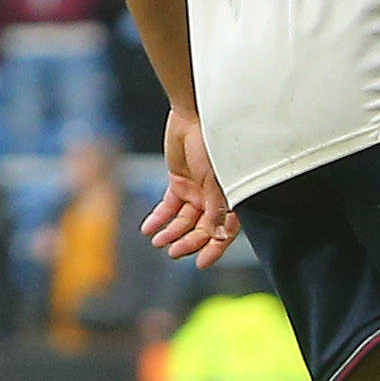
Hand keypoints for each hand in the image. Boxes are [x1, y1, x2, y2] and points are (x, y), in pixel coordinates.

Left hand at [141, 109, 236, 265]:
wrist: (195, 116)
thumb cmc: (214, 144)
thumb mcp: (215, 179)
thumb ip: (216, 208)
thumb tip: (218, 236)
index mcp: (232, 198)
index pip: (225, 231)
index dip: (215, 248)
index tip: (200, 264)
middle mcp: (215, 198)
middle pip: (202, 228)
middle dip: (188, 242)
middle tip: (172, 252)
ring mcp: (196, 190)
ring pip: (183, 220)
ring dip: (171, 232)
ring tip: (157, 241)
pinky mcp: (178, 182)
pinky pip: (168, 206)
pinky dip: (158, 217)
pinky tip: (147, 228)